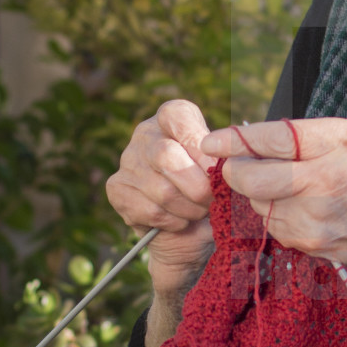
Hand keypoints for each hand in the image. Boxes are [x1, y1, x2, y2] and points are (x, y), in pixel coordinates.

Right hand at [107, 100, 214, 295]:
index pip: (178, 117)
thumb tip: (229, 165)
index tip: (217, 167)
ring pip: (161, 190)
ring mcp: (127, 161)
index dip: (200, 145)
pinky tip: (180, 221)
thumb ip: (226, 163)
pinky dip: (173, 222)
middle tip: (213, 199)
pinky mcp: (117, 189)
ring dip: (189, 209)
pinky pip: (150, 211)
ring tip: (199, 212)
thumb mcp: (224, 170)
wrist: (191, 230)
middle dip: (198, 186)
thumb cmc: (212, 190)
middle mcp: (146, 134)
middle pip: (166, 156)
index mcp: (173, 118)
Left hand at [199, 117, 346, 289]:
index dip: (237, 139)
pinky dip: (272, 214)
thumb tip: (260, 135)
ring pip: (255, 201)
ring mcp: (313, 217)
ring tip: (281, 187)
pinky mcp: (306, 242)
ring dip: (255, 192)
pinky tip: (296, 209)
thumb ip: (315, 136)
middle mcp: (324, 180)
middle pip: (250, 176)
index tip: (214, 140)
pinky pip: (270, 223)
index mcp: (341, 144)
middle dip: (236, 169)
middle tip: (239, 164)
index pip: (273, 138)